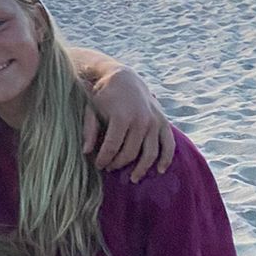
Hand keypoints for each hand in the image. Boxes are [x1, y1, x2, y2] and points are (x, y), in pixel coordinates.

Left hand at [83, 66, 174, 182]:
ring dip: (141, 169)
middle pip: (130, 153)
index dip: (104, 159)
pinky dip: (166, 159)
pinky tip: (160, 170)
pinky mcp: (163, 122)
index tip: (98, 165)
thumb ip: (89, 130)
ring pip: (150, 154)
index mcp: (121, 117)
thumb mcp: (91, 109)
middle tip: (110, 168)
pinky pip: (168, 145)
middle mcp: (141, 120)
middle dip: (118, 163)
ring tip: (133, 178)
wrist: (123, 77)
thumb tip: (86, 152)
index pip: (112, 147)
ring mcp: (154, 121)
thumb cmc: (103, 95)